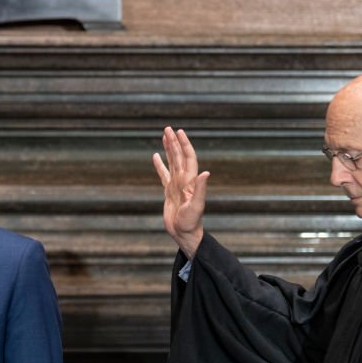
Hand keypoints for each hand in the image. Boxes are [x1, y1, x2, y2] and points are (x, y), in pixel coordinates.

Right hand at [152, 126, 209, 257]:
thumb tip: (206, 173)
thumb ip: (201, 189)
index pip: (188, 158)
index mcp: (190, 181)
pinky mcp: (169, 191)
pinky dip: (159, 165)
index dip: (184, 145)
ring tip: (164, 136)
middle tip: (168, 128)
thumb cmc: (191, 223)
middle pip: (178, 156)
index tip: (179, 132)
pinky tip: (155, 156)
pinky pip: (163, 174)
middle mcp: (184, 180)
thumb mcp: (196, 207)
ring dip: (168, 149)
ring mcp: (176, 185)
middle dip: (174, 142)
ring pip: (171, 162)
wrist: (184, 234)